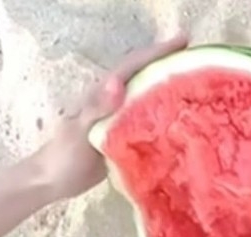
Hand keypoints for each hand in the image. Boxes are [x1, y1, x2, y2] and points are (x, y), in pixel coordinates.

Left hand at [31, 35, 187, 201]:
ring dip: (167, 90)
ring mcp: (117, 119)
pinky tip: (178, 121)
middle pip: (143, 78)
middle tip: (197, 63)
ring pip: (145, 98)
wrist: (53, 181)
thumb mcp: (80, 131)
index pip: (133, 66)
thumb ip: (97, 107)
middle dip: (167, 67)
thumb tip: (118, 82)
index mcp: (102, 94)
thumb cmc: (63, 156)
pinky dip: (161, 117)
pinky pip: (145, 122)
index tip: (183, 41)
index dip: (157, 52)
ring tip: (195, 87)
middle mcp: (112, 101)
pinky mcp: (121, 138)